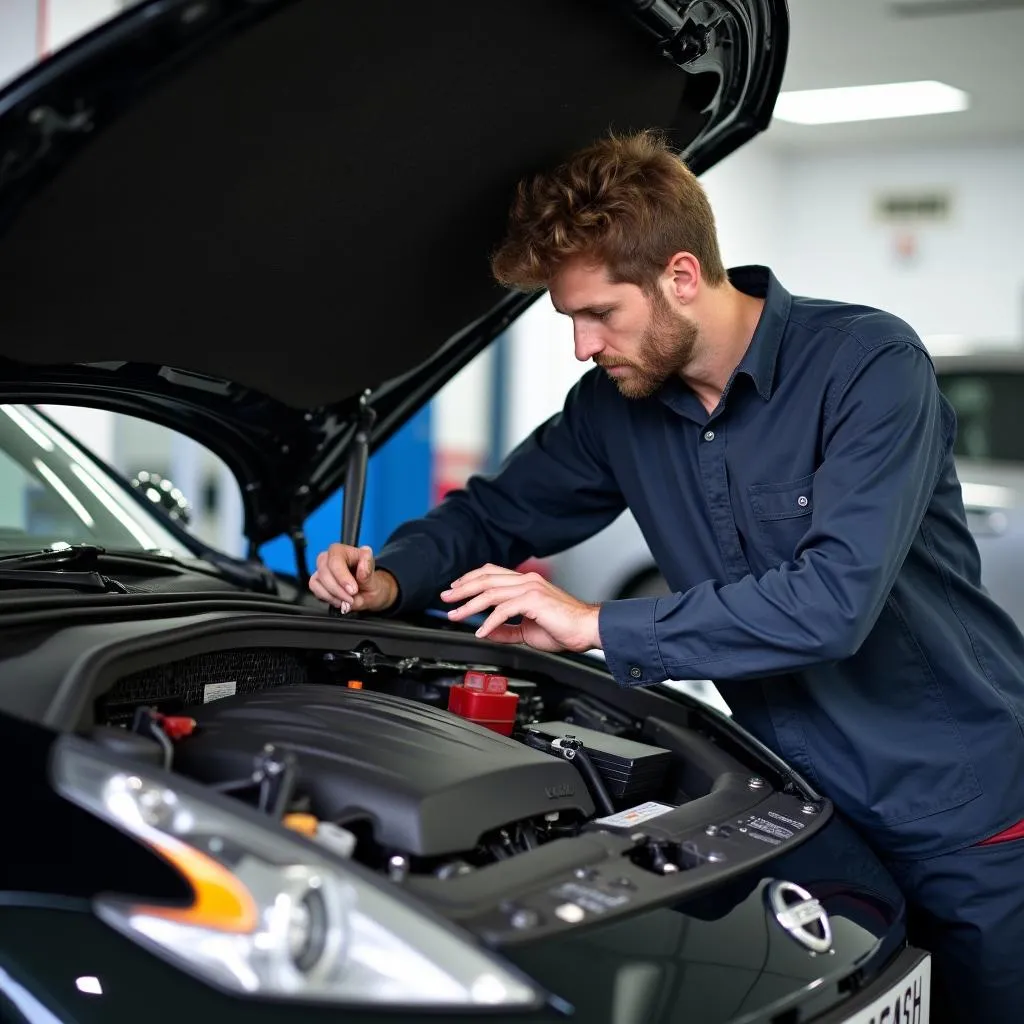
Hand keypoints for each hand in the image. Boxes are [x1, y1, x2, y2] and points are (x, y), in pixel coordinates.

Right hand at [309, 543, 397, 613]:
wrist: (367, 593)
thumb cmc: (369, 583)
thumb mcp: (374, 579)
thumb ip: (368, 572)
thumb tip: (362, 568)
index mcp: (346, 550)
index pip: (336, 560)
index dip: (342, 577)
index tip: (352, 590)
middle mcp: (332, 556)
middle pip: (324, 570)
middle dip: (337, 589)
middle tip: (351, 599)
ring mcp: (323, 567)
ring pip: (316, 580)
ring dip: (332, 595)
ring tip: (346, 600)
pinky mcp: (317, 579)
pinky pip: (314, 588)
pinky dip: (326, 597)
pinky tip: (338, 600)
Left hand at [441, 564, 600, 652]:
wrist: (588, 630)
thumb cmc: (564, 629)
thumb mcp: (527, 630)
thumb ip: (506, 630)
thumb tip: (486, 632)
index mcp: (526, 583)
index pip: (492, 573)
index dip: (471, 579)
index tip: (456, 590)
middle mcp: (526, 581)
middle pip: (486, 579)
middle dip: (462, 588)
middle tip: (446, 598)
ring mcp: (530, 588)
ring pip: (491, 593)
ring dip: (469, 605)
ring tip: (455, 616)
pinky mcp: (534, 600)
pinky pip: (504, 610)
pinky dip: (489, 622)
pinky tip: (481, 632)